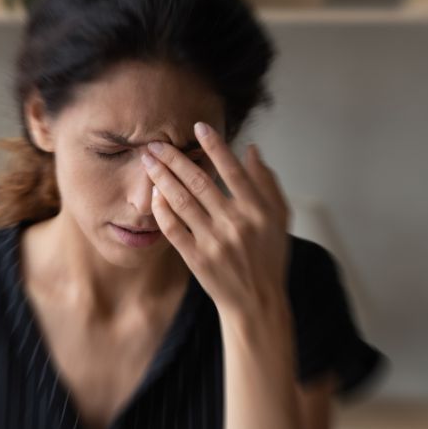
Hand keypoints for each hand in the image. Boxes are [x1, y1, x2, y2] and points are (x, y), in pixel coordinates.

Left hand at [141, 121, 291, 317]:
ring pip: (182, 202)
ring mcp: (215, 242)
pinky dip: (162, 209)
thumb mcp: (279, 218)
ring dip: (162, 178)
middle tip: (156, 142)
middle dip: (175, 158)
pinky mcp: (197, 259)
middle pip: (200, 182)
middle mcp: (236, 224)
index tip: (197, 127)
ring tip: (147, 161)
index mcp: (259, 211)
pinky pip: (173, 228)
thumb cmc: (269, 256)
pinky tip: (153, 194)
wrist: (256, 301)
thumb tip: (251, 149)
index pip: (233, 170)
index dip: (215, 146)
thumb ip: (267, 182)